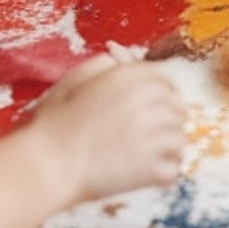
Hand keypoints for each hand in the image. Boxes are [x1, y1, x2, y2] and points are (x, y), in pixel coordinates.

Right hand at [28, 52, 186, 205]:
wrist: (48, 163)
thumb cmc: (54, 122)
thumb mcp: (75, 79)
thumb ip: (103, 63)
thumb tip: (119, 54)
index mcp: (132, 77)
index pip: (165, 79)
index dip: (159, 94)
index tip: (149, 107)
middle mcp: (149, 101)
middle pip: (178, 107)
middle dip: (166, 119)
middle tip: (147, 133)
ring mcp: (153, 135)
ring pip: (180, 138)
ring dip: (167, 147)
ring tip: (146, 154)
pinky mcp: (151, 169)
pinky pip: (173, 169)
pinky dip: (163, 173)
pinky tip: (146, 173)